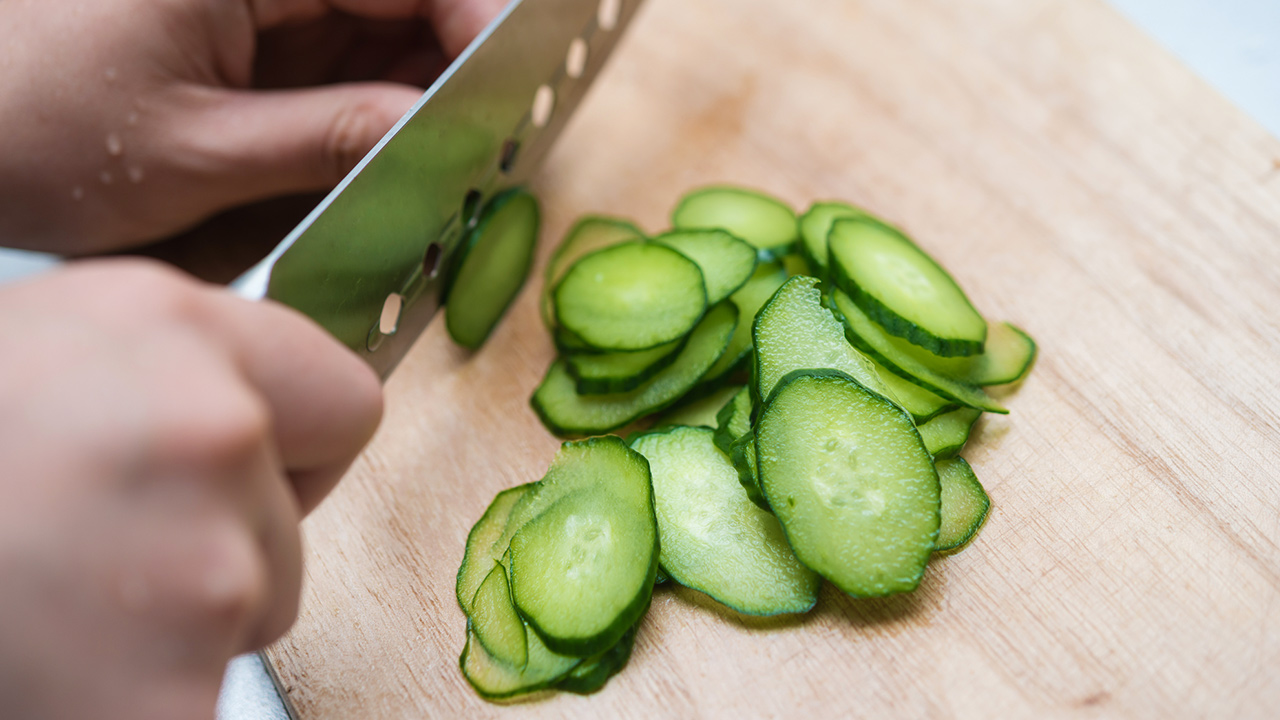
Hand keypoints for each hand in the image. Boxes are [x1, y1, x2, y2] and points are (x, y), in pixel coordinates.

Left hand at [0, 0, 505, 253]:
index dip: (473, 23)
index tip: (509, 91)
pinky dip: (365, 91)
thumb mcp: (196, 153)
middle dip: (447, 59)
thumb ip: (330, 138)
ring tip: (434, 154)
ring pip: (372, 17)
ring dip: (410, 80)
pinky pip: (331, 43)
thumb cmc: (28, 130)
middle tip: (481, 141)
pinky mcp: (233, 19)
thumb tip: (436, 134)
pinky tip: (383, 139)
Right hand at [0, 259, 382, 719]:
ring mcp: (200, 565)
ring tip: (51, 604)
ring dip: (179, 619)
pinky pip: (205, 696)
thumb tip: (254, 417)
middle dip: (223, 538)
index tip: (230, 467)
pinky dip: (150, 700)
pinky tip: (60, 672)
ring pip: (259, 608)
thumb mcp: (39, 351)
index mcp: (168, 326)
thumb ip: (163, 367)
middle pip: (296, 518)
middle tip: (88, 546)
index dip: (290, 446)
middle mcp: (205, 425)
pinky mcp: (170, 694)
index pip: (344, 400)